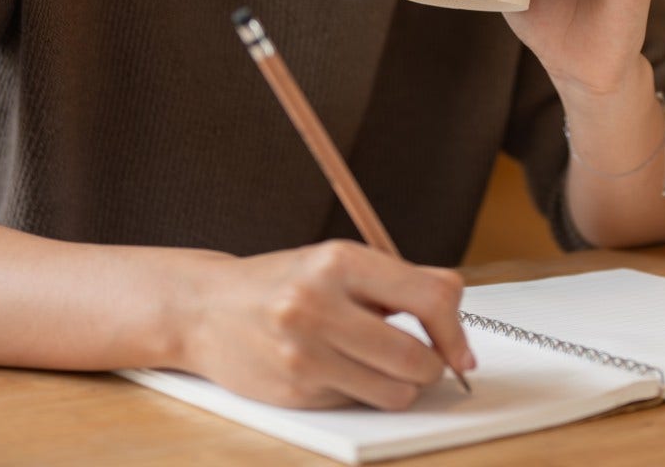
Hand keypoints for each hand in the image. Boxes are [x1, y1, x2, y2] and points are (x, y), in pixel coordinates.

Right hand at [179, 240, 472, 409]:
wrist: (204, 308)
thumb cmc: (281, 283)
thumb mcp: (339, 262)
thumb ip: (399, 280)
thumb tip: (455, 298)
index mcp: (340, 261)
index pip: (430, 298)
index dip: (455, 331)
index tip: (459, 349)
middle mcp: (319, 305)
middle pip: (417, 357)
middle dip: (431, 366)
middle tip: (423, 360)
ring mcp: (304, 352)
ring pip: (394, 391)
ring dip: (402, 386)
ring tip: (383, 366)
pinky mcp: (295, 389)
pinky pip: (357, 403)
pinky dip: (361, 392)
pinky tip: (338, 370)